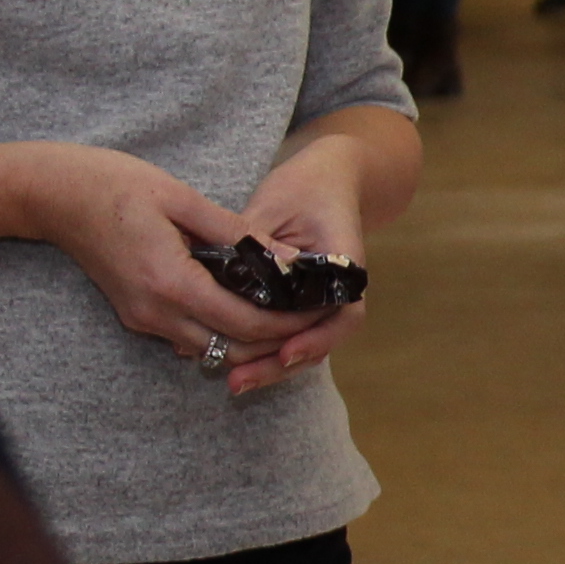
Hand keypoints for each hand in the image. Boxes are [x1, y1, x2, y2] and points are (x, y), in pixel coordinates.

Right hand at [20, 144, 327, 375]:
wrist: (52, 196)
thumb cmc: (113, 184)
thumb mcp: (181, 198)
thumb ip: (236, 233)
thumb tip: (287, 258)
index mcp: (170, 283)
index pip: (244, 323)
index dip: (286, 322)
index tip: (315, 309)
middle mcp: (155, 313)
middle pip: (232, 348)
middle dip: (274, 338)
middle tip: (310, 315)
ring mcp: (143, 319)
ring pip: (210, 348)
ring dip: (248, 338)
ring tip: (283, 310)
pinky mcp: (136, 315)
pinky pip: (189, 336)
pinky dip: (221, 329)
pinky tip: (243, 303)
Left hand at [217, 139, 377, 397]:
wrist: (327, 180)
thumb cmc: (305, 186)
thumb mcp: (276, 204)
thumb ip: (253, 243)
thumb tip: (219, 278)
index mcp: (345, 267)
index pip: (342, 314)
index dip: (316, 339)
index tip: (286, 353)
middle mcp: (338, 293)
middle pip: (317, 342)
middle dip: (277, 365)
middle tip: (238, 382)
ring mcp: (319, 303)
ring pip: (299, 346)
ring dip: (267, 366)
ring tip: (232, 384)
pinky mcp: (297, 305)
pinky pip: (284, 335)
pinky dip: (260, 350)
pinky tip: (225, 359)